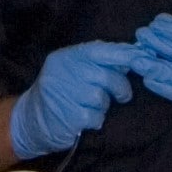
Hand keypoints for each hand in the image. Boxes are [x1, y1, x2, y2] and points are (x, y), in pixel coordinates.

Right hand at [10, 40, 140, 160]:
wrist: (30, 121)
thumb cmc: (59, 93)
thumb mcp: (71, 70)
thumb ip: (96, 62)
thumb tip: (130, 55)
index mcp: (66, 57)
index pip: (99, 50)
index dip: (123, 54)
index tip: (142, 58)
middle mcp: (63, 72)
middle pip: (106, 76)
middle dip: (120, 87)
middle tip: (122, 95)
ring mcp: (64, 95)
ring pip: (102, 98)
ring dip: (103, 106)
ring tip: (91, 107)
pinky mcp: (69, 117)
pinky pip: (97, 117)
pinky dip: (96, 120)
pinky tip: (84, 119)